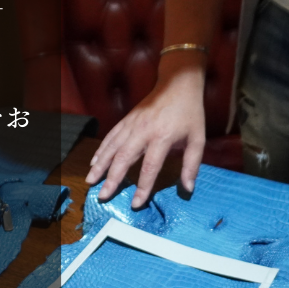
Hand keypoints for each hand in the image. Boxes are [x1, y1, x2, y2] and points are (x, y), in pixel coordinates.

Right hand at [85, 57, 205, 206]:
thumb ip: (192, 164)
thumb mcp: (198, 138)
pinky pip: (110, 137)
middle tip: (103, 196)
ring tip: (90, 181)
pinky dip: (100, 150)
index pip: (150, 167)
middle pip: (124, 158)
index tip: (135, 203)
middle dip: (112, 179)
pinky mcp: (126, 120)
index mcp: (162, 138)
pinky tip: (93, 162)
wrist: (177, 83)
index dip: (142, 187)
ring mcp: (131, 125)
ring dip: (100, 165)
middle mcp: (143, 132)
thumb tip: (188, 188)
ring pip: (112, 148)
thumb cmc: (189, 113)